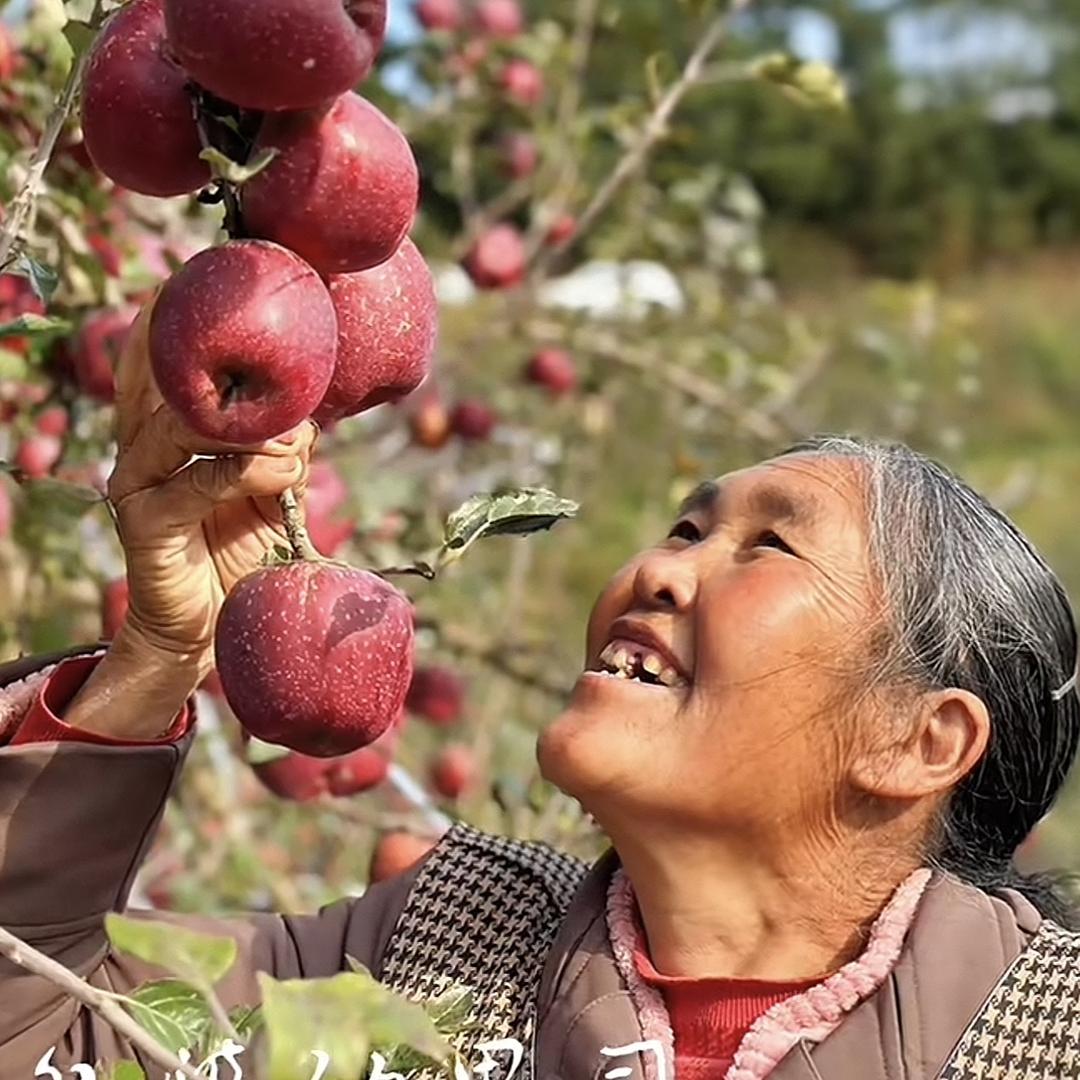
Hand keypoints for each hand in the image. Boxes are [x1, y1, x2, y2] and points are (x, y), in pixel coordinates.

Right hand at [105, 294, 317, 662]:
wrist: (213, 624)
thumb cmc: (242, 546)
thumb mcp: (270, 484)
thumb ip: (281, 443)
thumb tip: (311, 412)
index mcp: (164, 429)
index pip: (158, 363)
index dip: (177, 322)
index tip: (209, 282)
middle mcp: (141, 446)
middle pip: (165, 382)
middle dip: (221, 365)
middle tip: (281, 361)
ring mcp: (136, 482)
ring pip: (180, 426)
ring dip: (249, 429)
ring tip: (295, 444)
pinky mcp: (144, 522)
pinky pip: (196, 482)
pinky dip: (245, 472)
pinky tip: (282, 473)